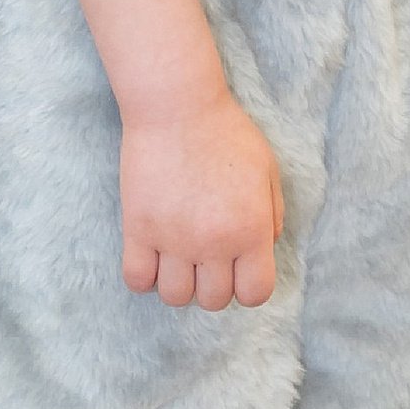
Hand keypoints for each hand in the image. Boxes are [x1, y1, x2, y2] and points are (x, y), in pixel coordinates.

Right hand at [119, 85, 284, 309]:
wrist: (177, 108)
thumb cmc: (226, 133)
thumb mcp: (267, 170)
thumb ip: (273, 215)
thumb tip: (264, 248)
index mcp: (250, 230)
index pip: (255, 294)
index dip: (249, 286)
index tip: (240, 269)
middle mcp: (213, 243)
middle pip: (213, 300)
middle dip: (214, 284)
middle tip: (208, 258)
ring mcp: (172, 239)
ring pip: (174, 297)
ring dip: (179, 283)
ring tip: (179, 257)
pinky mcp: (138, 230)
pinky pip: (137, 280)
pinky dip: (145, 276)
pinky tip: (152, 255)